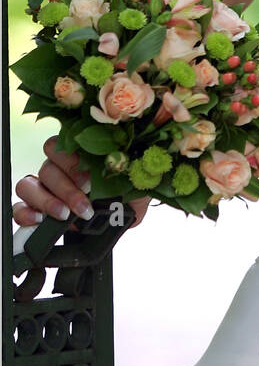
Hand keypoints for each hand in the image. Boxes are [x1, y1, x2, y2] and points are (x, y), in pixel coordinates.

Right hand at [12, 134, 151, 230]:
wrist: (123, 217)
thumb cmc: (127, 194)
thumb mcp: (133, 181)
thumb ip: (128, 171)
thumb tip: (127, 166)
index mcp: (79, 153)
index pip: (62, 144)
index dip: (73, 163)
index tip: (91, 181)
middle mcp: (58, 167)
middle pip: (47, 167)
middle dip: (66, 188)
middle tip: (84, 205)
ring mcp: (44, 187)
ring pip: (28, 185)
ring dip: (47, 201)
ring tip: (66, 216)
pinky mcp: (36, 209)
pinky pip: (19, 208)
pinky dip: (25, 214)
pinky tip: (39, 221)